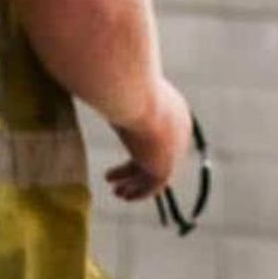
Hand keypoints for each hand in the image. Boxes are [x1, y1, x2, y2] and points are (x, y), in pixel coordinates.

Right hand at [106, 77, 190, 201]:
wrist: (135, 93)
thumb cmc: (123, 83)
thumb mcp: (122, 91)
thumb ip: (118, 98)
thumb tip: (98, 93)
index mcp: (174, 110)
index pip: (163, 136)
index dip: (143, 148)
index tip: (127, 155)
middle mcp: (179, 131)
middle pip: (159, 155)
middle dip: (138, 167)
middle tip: (121, 177)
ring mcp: (175, 150)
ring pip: (155, 172)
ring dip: (135, 183)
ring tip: (117, 191)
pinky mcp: (165, 166)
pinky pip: (153, 186)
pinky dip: (139, 192)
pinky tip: (122, 194)